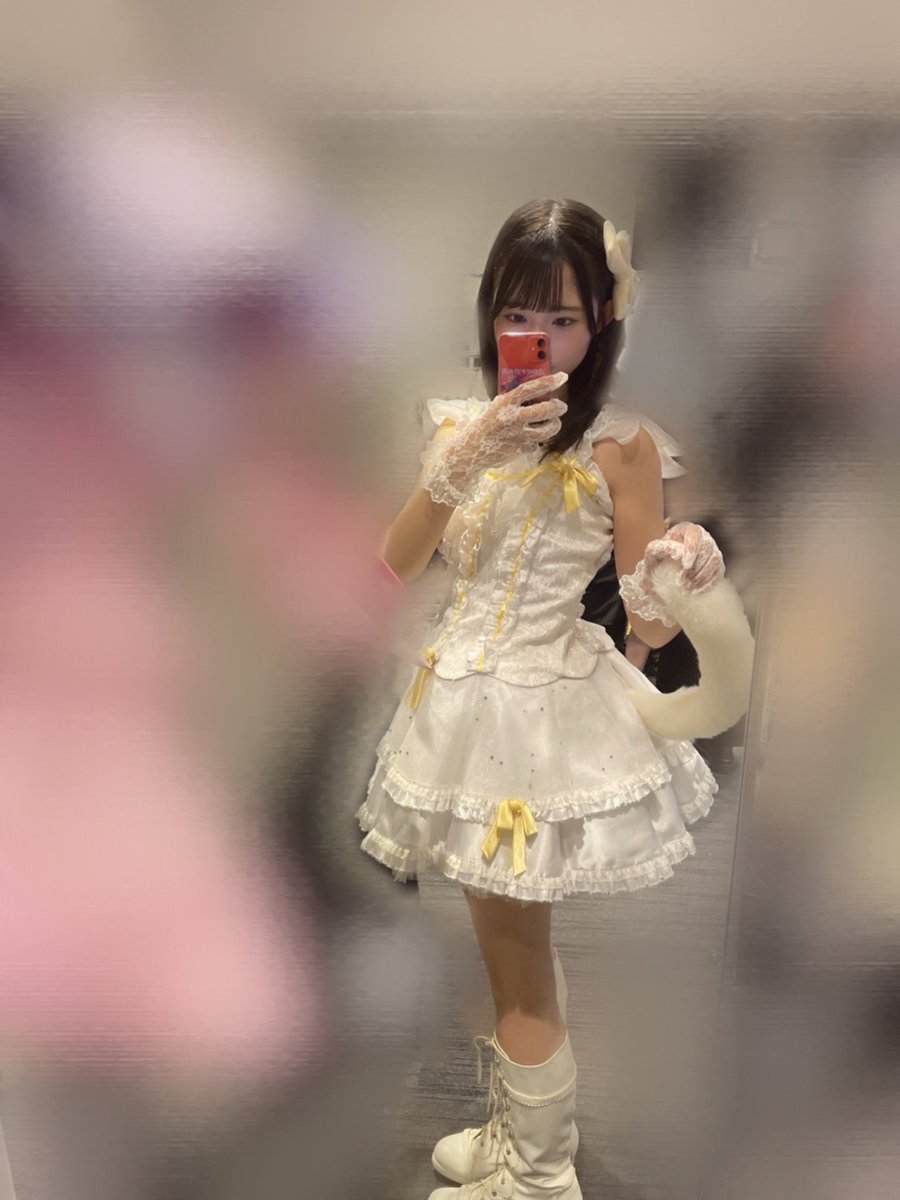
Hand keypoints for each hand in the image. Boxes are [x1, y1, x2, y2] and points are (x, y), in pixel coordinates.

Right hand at [421, 372, 567, 506]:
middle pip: (546, 410)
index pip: (530, 388)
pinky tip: (532, 437)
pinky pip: (537, 443)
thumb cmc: (484, 426)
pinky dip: (537, 440)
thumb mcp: (495, 408)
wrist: (471, 451)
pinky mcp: (521, 449)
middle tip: (560, 406)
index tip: (562, 377)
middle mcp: (513, 418)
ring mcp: (518, 435)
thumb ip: (512, 402)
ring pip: (548, 429)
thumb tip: (535, 394)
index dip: (548, 381)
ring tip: (554, 422)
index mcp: (505, 403)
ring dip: (555, 424)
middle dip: (558, 407)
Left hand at [643, 522, 724, 594]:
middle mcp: (703, 537)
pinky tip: (695, 591)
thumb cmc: (658, 557)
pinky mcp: (717, 565)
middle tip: (681, 581)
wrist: (663, 568)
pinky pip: (718, 573)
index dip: (692, 549)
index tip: (685, 565)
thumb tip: (677, 553)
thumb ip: (661, 548)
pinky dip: (708, 583)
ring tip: (686, 588)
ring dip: (702, 577)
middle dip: (696, 567)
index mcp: (686, 529)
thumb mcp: (653, 551)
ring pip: (715, 561)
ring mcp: (712, 550)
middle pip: (707, 549)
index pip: (695, 534)